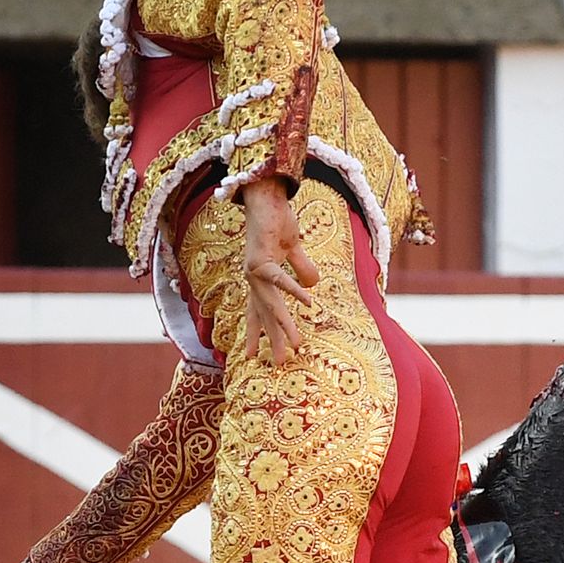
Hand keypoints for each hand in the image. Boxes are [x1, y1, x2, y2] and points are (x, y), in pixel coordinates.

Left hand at [238, 177, 318, 363]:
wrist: (266, 197)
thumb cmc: (277, 219)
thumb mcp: (294, 248)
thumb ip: (302, 268)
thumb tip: (312, 287)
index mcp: (259, 279)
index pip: (256, 311)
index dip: (255, 333)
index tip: (251, 355)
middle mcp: (254, 279)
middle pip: (264, 316)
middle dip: (271, 341)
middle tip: (277, 364)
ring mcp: (255, 271)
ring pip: (272, 305)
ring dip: (283, 326)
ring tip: (294, 345)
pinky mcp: (262, 259)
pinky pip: (281, 279)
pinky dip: (294, 291)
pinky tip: (308, 302)